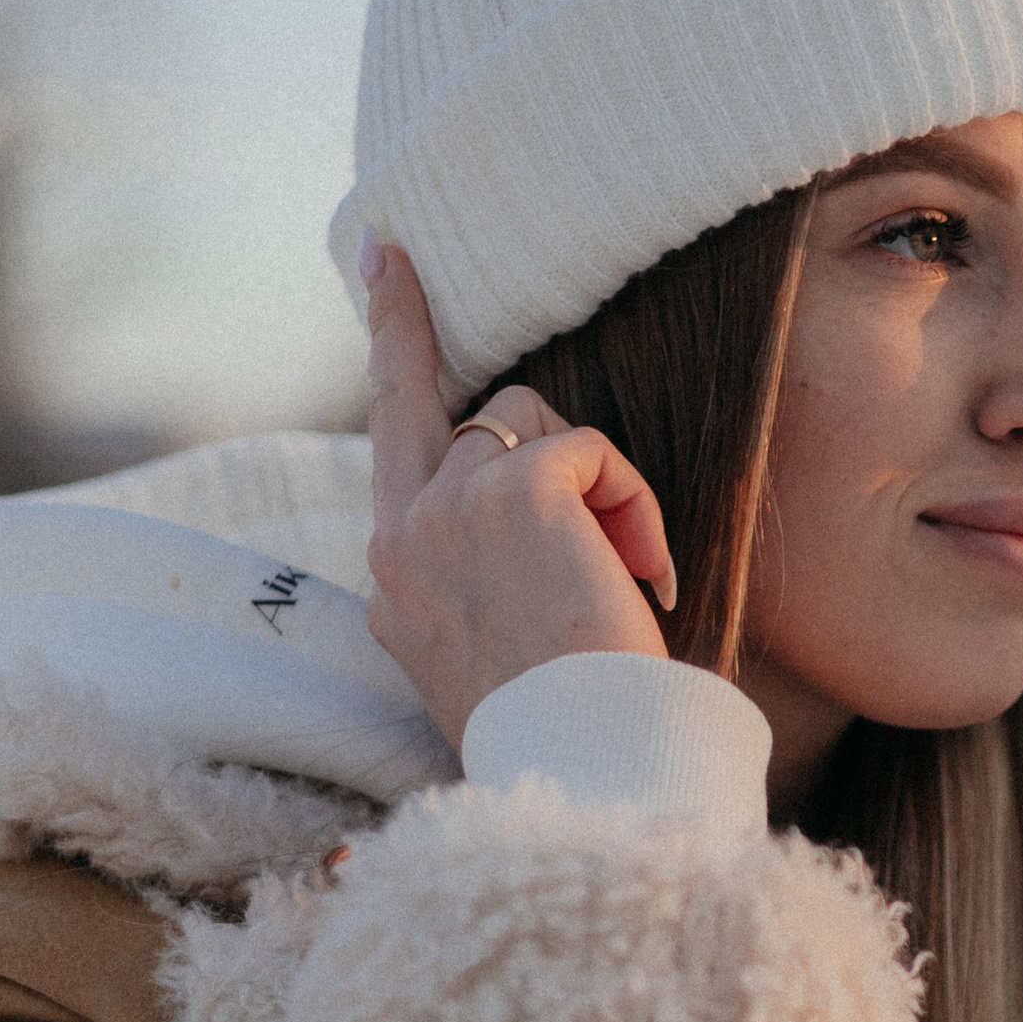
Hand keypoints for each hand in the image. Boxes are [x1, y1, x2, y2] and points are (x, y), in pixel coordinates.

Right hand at [363, 241, 677, 750]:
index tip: (380, 278)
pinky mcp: (512, 489)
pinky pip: (590, 451)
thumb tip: (527, 499)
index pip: (390, 458)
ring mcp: (445, 510)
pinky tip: (643, 578)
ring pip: (530, 422)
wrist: (588, 765)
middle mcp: (399, 541)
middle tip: (396, 256)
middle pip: (411, 397)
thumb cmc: (574, 727)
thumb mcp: (499, 652)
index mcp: (395, 586)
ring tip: (624, 577)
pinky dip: (633, 506)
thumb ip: (483, 574)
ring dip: (595, 486)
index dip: (392, 363)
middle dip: (401, 320)